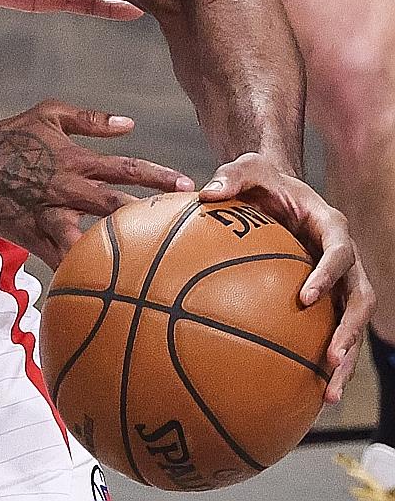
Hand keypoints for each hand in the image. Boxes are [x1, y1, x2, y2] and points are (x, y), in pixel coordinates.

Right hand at [0, 100, 193, 267]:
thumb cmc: (9, 134)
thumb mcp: (48, 114)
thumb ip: (90, 119)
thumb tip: (130, 124)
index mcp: (73, 160)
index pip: (125, 168)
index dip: (158, 176)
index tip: (189, 186)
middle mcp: (65, 188)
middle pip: (117, 205)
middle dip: (152, 216)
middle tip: (185, 228)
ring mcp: (48, 215)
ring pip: (90, 238)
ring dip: (119, 250)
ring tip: (151, 266)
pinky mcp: (31, 235)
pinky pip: (60, 258)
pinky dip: (81, 272)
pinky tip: (105, 290)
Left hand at [199, 152, 372, 404]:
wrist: (274, 185)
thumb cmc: (260, 177)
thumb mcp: (246, 167)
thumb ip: (230, 176)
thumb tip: (204, 193)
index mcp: (330, 226)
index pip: (339, 254)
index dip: (327, 276)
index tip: (306, 298)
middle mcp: (344, 256)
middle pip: (360, 300)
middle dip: (350, 332)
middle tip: (331, 360)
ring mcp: (339, 280)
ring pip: (352, 324)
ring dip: (345, 359)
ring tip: (328, 395)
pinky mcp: (326, 297)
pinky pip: (329, 329)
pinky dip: (320, 358)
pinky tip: (304, 391)